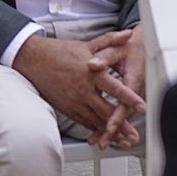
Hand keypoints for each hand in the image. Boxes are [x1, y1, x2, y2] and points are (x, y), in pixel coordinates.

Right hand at [13, 35, 145, 140]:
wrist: (34, 61)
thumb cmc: (62, 52)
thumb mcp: (89, 44)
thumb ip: (111, 40)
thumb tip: (129, 34)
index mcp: (92, 74)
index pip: (115, 88)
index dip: (129, 99)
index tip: (142, 107)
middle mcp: (84, 91)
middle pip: (106, 111)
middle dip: (121, 125)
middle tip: (134, 135)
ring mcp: (74, 102)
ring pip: (95, 121)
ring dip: (110, 132)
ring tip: (123, 141)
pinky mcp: (67, 108)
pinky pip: (83, 122)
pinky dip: (95, 131)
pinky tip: (105, 137)